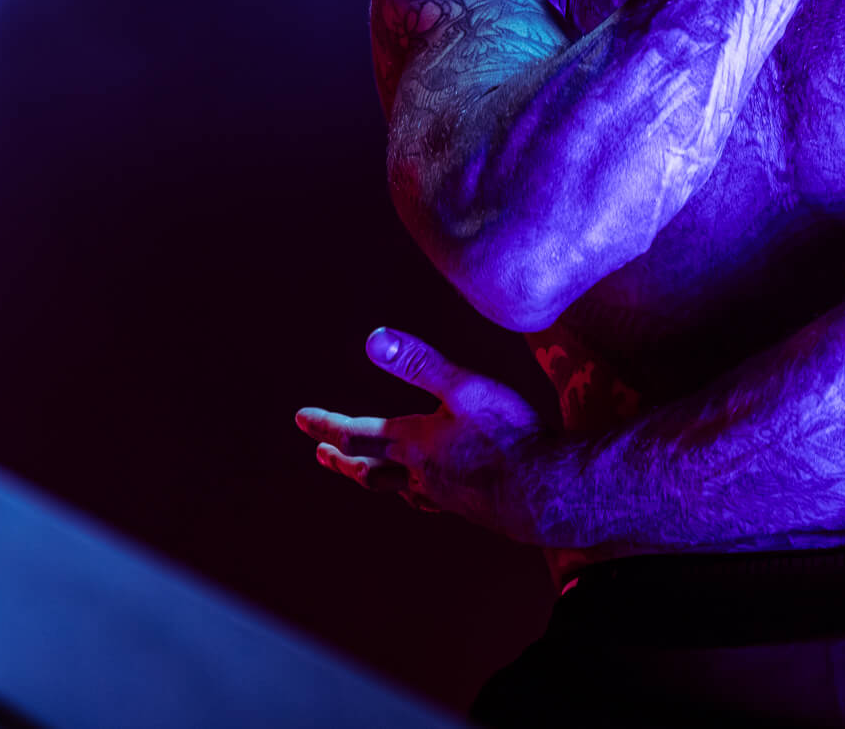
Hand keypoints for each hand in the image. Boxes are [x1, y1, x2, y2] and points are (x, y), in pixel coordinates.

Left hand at [295, 327, 559, 544]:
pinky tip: (424, 493)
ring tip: (365, 474)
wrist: (544, 491)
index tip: (300, 419)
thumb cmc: (508, 435)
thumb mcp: (465, 388)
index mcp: (413, 442)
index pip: (355, 433)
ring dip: (372, 479)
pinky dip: (413, 495)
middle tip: (321, 454)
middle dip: (341, 459)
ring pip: (395, 489)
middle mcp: (419, 472)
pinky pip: (427, 502)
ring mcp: (442, 494)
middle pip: (367, 469)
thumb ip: (420, 363)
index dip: (325, 424)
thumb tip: (373, 338)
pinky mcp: (467, 506)